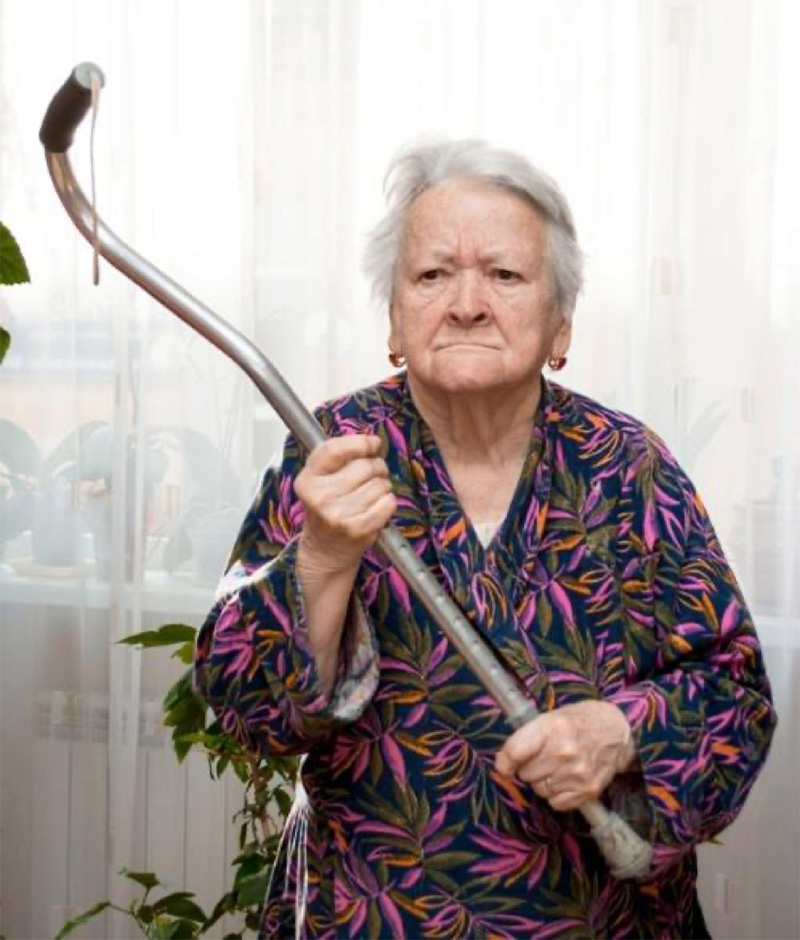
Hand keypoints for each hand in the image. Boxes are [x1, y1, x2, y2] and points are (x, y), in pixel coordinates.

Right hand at [295, 434, 396, 579]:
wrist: (325, 551)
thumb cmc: (326, 508)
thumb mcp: (319, 480)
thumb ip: (338, 457)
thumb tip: (373, 441)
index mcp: (308, 480)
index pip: (335, 450)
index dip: (360, 443)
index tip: (372, 444)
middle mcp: (320, 497)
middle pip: (365, 466)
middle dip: (376, 467)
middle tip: (372, 476)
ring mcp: (340, 515)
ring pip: (379, 484)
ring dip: (382, 486)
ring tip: (371, 495)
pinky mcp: (360, 529)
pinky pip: (388, 502)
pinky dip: (388, 502)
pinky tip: (376, 508)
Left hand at [495, 700, 635, 811]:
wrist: (617, 732)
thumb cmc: (578, 722)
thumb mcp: (551, 718)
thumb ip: (527, 738)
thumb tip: (504, 763)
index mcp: (552, 727)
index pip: (515, 752)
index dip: (505, 762)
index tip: (504, 766)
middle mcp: (564, 752)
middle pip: (526, 774)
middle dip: (529, 768)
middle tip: (542, 758)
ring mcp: (577, 773)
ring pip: (539, 790)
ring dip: (542, 782)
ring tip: (555, 768)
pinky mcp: (588, 791)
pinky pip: (555, 803)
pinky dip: (556, 795)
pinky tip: (564, 780)